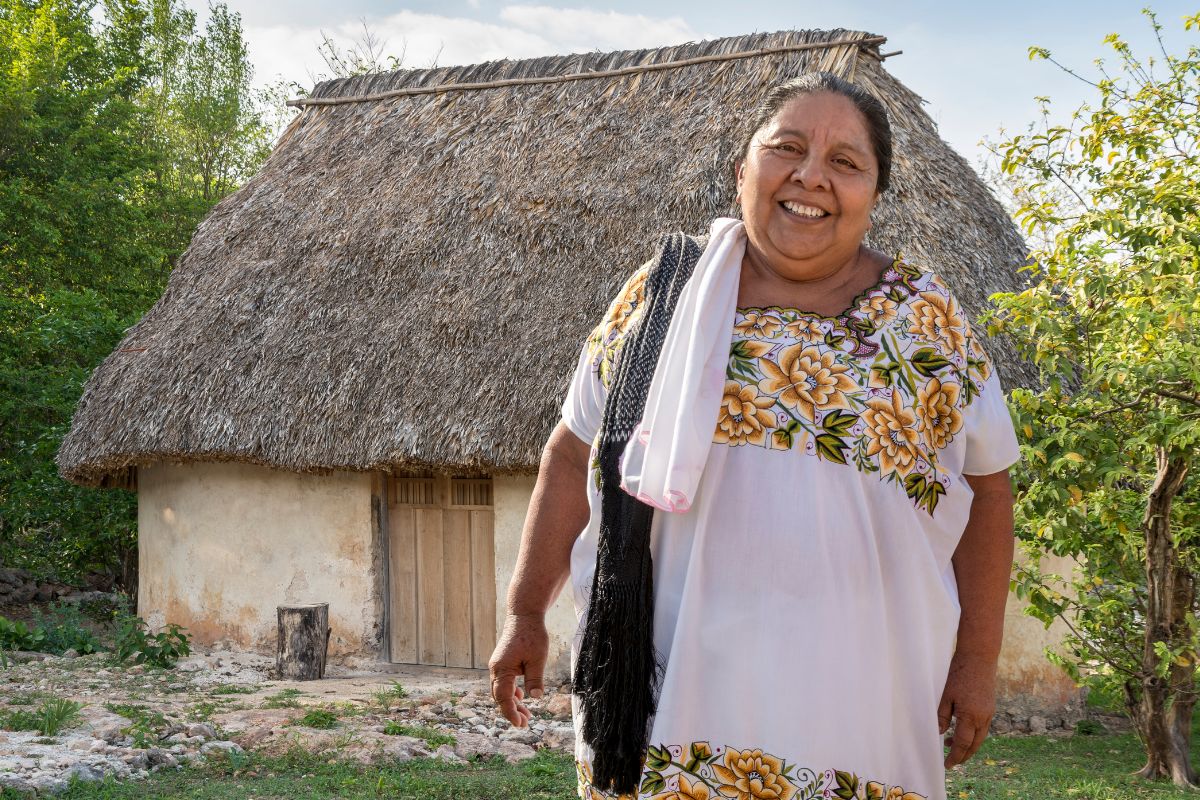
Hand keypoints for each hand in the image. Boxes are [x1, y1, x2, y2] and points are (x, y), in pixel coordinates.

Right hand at [488, 612, 549, 727]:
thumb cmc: (532, 635)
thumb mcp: (537, 659)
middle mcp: (496, 669)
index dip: (511, 712)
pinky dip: (512, 692)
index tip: (520, 724)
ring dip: (512, 703)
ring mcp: (498, 665)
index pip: (503, 697)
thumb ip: (535, 679)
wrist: (524, 615)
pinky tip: (522, 697)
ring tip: (526, 715)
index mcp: (502, 669)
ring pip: (501, 690)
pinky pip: (504, 682)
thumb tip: (535, 698)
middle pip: (500, 697)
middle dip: (511, 711)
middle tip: (525, 723)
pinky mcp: (503, 662)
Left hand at [937, 651, 997, 768]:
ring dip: (968, 745)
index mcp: (970, 716)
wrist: (979, 657)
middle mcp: (983, 718)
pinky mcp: (990, 707)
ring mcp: (989, 713)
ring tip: (951, 746)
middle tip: (952, 762)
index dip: (954, 756)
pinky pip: (983, 728)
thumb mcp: (946, 695)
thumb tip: (939, 733)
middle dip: (963, 756)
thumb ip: (942, 716)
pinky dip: (973, 734)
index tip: (947, 765)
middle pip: (974, 745)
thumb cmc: (960, 674)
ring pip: (980, 737)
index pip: (962, 744)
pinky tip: (962, 730)